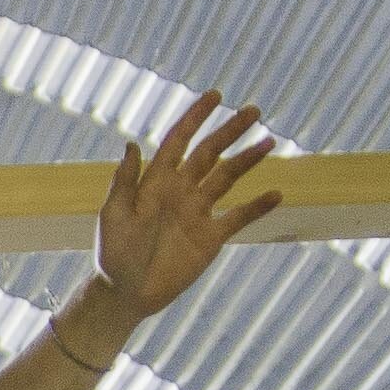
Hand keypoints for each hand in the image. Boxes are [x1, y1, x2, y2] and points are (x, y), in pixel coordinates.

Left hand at [83, 92, 291, 327]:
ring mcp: (198, 212)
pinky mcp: (210, 237)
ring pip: (227, 178)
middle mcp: (180, 191)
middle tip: (254, 111)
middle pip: (210, 152)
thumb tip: (131, 145)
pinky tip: (276, 195)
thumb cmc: (113, 255)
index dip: (195, 117)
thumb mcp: (113, 216)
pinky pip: (238, 217)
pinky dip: (257, 207)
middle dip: (230, 131)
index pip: (179, 141)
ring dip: (247, 161)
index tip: (214, 96)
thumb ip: (125, 182)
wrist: (127, 293)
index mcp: (156, 182)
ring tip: (269, 143)